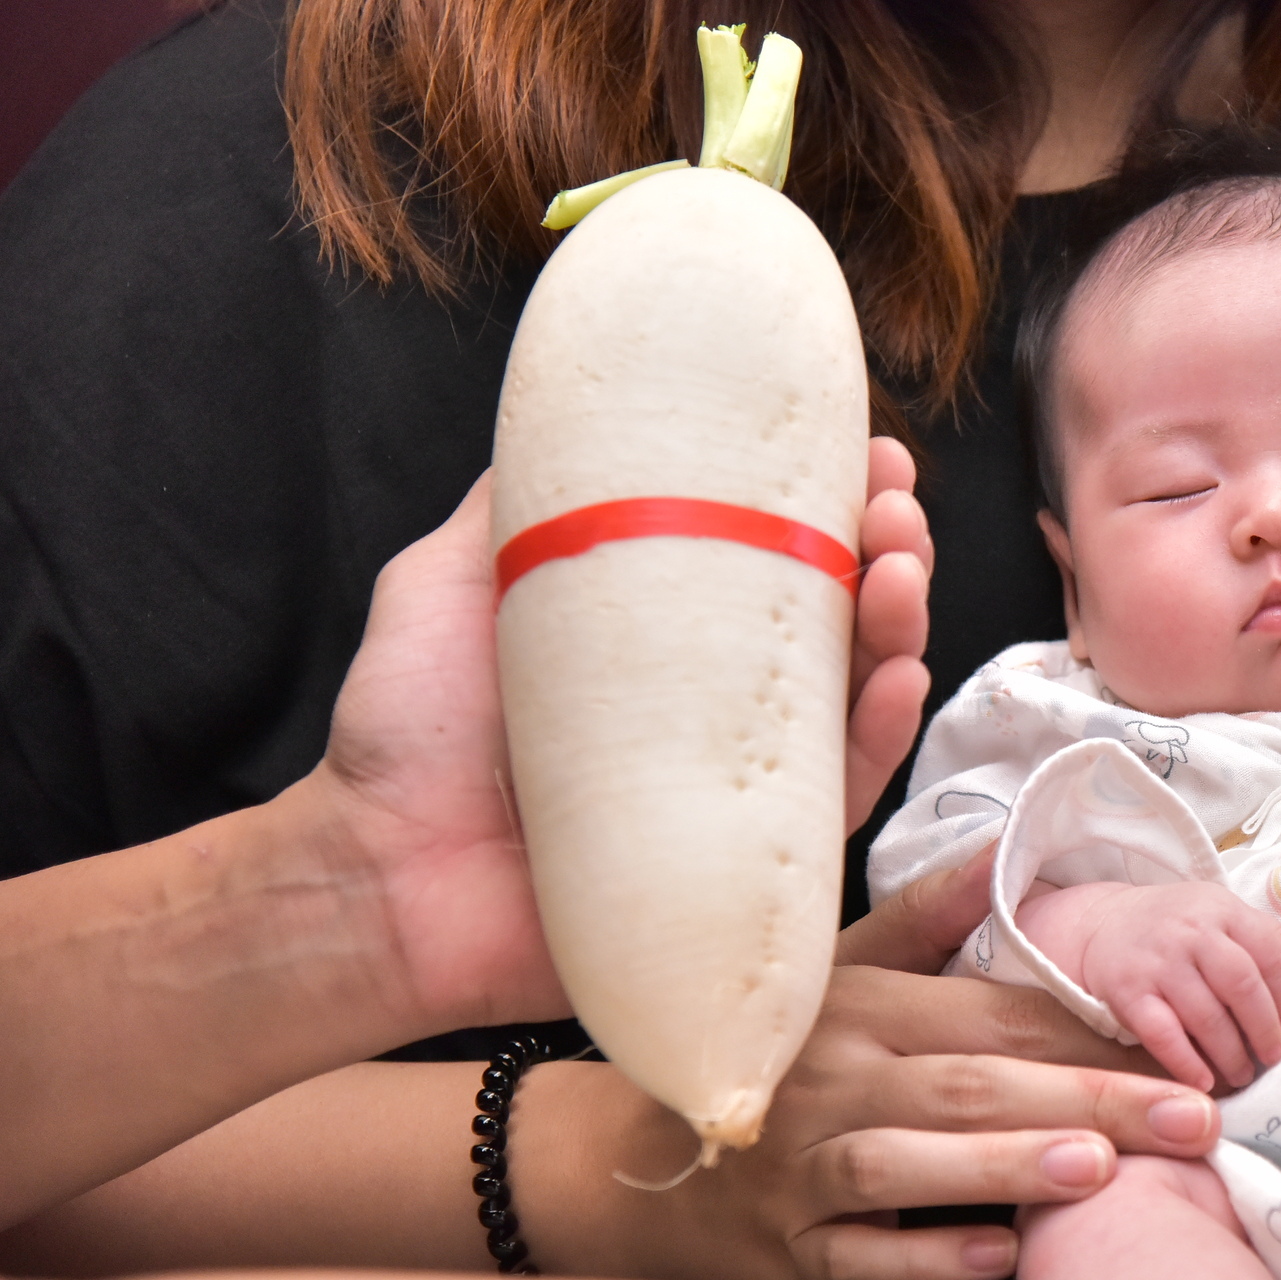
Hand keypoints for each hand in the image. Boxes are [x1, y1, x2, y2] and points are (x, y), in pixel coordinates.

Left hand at [319, 449, 933, 1040]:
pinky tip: (896, 680)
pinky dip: (879, 737)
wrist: (376, 874)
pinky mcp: (743, 861)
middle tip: (895, 505)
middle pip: (837, 622)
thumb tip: (567, 405)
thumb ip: (512, 505)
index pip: (774, 560)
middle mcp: (711, 707)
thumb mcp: (452, 580)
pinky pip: (836, 802)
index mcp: (663, 638)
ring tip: (903, 569)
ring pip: (853, 700)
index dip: (830, 504)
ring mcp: (733, 782)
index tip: (863, 449)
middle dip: (888, 552)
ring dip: (900, 628)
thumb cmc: (405, 741)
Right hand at [534, 959, 1226, 1279]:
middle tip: (1192, 1116)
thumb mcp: (835, 975)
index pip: (990, 1015)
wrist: (635, 1171)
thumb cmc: (776, 1063)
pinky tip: (999, 1251)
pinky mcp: (785, 1256)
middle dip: (1088, 1099)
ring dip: (1003, 1165)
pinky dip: (925, 1255)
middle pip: (969, 1085)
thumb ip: (924, 919)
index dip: (1088, 1031)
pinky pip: (859, 1259)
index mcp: (858, 1010)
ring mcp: (799, 1175)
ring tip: (1096, 1169)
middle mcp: (828, 1083)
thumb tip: (1003, 843)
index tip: (1182, 1049)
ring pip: (908, 1167)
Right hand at [1029, 881, 1280, 1092]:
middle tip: (1272, 1058)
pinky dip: (1186, 1062)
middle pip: (1242, 986)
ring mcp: (1157, 962)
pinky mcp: (1127, 992)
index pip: (1269, 955)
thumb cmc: (1176, 927)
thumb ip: (1267, 940)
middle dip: (1264, 1030)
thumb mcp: (1222, 916)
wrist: (1102, 924)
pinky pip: (1163, 1034)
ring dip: (1231, 1054)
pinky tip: (1203, 1082)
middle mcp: (1190, 932)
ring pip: (1206, 1015)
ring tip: (1241, 1074)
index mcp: (1222, 910)